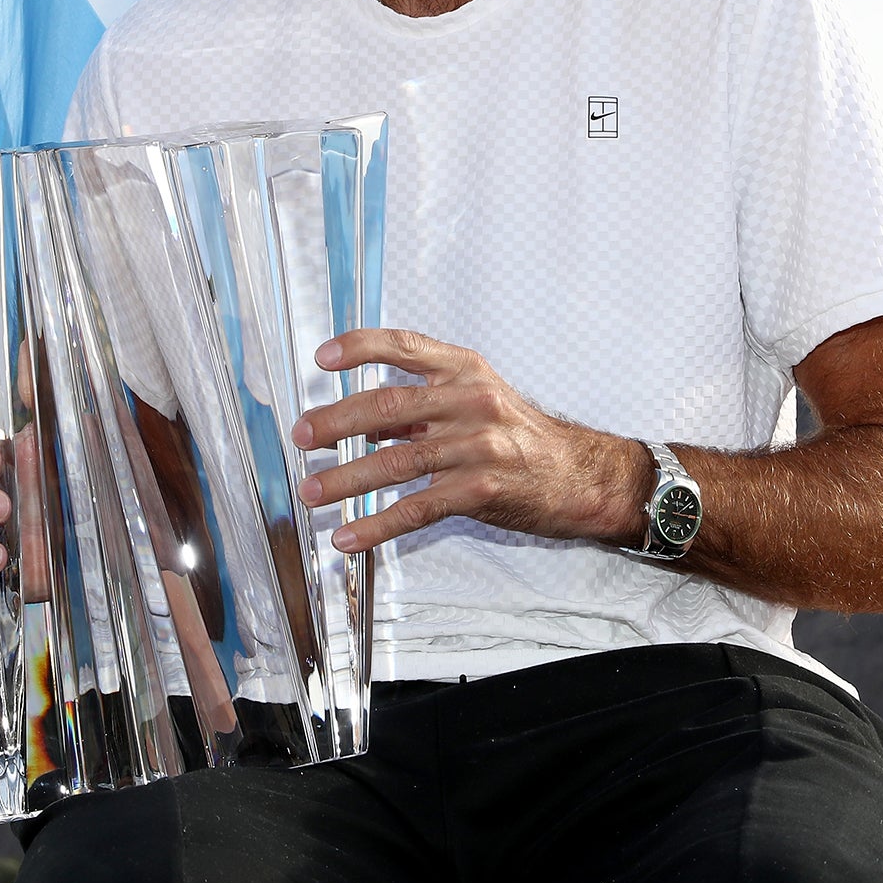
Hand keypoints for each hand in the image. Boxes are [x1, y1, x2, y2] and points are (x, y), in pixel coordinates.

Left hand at [292, 329, 650, 552]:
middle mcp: (470, 401)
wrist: (580, 475)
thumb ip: (422, 405)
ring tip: (312, 492)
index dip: (359, 347)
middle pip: (388, 406)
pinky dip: (376, 525)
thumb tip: (358, 419)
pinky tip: (349, 536)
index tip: (321, 358)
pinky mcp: (480, 489)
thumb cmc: (523, 437)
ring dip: (345, 480)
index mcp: (465, 370)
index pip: (404, 346)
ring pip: (395, 461)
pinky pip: (416, 508)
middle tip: (302, 436)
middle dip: (335, 422)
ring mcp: (476, 445)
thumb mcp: (477, 401)